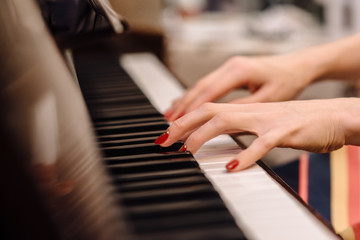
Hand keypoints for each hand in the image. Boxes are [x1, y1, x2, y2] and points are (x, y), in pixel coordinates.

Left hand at [156, 99, 358, 171]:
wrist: (332, 115)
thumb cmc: (296, 122)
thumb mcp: (261, 123)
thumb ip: (238, 127)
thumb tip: (214, 134)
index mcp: (246, 109)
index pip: (208, 109)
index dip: (185, 119)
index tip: (166, 133)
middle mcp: (252, 110)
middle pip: (210, 110)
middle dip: (184, 124)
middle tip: (165, 140)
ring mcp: (268, 119)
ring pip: (229, 120)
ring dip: (204, 136)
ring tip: (188, 152)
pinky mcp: (286, 132)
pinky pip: (263, 143)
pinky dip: (246, 154)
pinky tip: (233, 167)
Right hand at [165, 54, 311, 120]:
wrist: (298, 66)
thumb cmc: (287, 81)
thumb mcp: (268, 98)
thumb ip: (243, 109)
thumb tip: (220, 123)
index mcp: (238, 71)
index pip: (207, 94)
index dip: (191, 111)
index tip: (178, 126)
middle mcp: (229, 67)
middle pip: (198, 89)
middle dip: (182, 109)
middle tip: (168, 127)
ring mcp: (228, 68)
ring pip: (199, 87)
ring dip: (184, 103)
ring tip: (169, 118)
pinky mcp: (229, 72)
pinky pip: (206, 86)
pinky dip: (193, 97)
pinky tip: (183, 105)